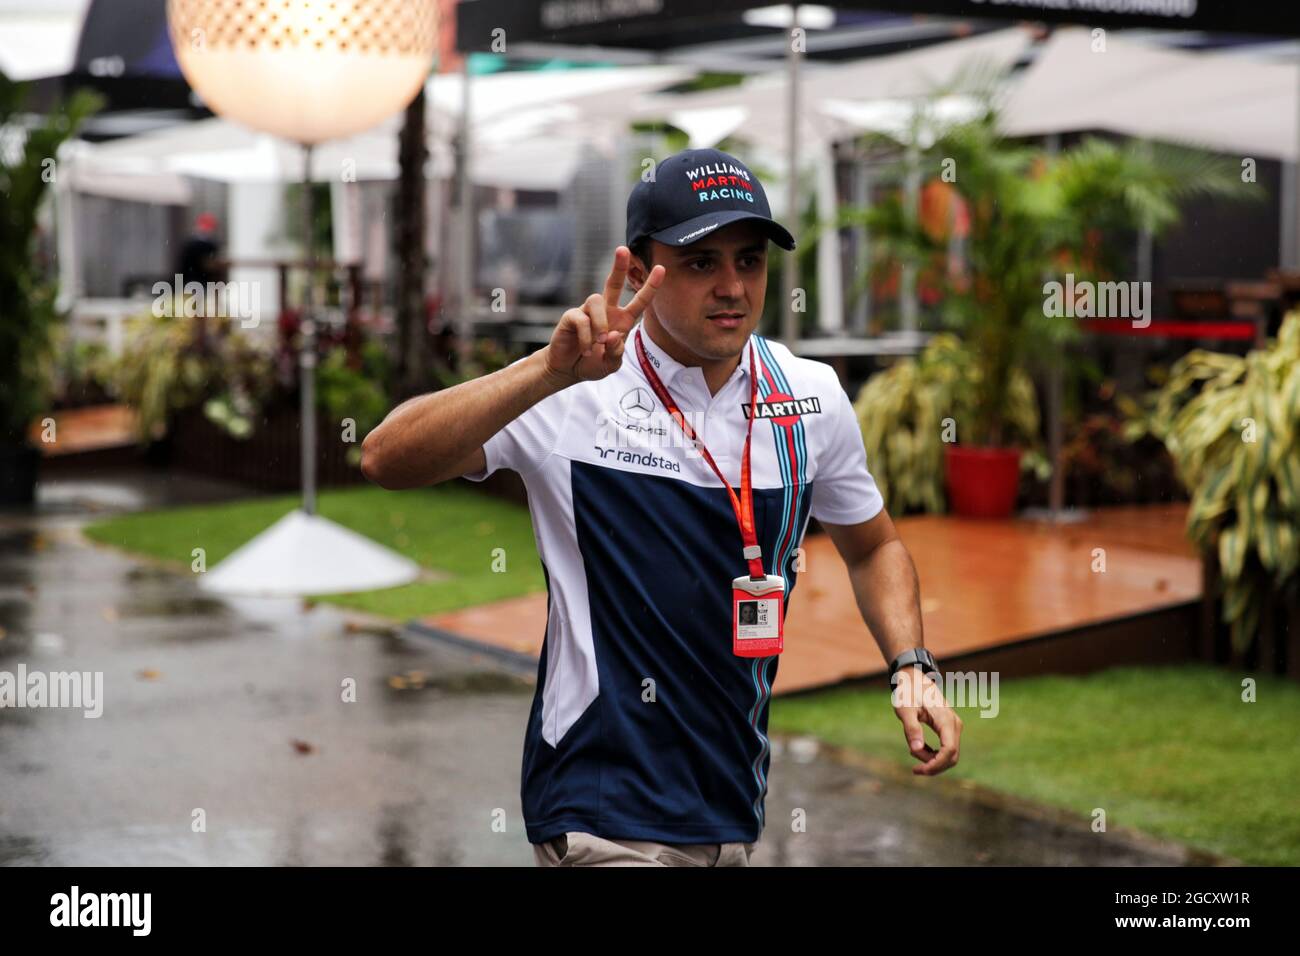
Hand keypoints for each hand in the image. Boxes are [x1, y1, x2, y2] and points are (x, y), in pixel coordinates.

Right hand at [545, 246, 664, 384]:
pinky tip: (585, 350)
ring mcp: (588, 312)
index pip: (639, 301)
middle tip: (623, 249)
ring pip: (596, 301)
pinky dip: (586, 338)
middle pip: (614, 283)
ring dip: (599, 324)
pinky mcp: (572, 316)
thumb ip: (616, 352)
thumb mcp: (611, 364)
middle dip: (619, 266)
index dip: (650, 286)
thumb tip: (611, 335)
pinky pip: (582, 319)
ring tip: (597, 344)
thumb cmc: (592, 363)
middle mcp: (606, 311)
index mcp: (622, 320)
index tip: (662, 269)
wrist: (568, 370)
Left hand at [891, 667, 961, 775]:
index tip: (918, 770)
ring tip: (913, 750)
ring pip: (950, 754)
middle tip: (914, 768)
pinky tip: (918, 749)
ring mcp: (953, 726)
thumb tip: (916, 749)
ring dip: (933, 760)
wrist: (914, 679)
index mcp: (945, 720)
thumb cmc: (908, 692)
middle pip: (952, 756)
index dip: (936, 765)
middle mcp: (954, 724)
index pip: (949, 750)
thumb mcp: (904, 710)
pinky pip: (946, 748)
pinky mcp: (949, 728)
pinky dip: (934, 754)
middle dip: (934, 766)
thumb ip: (911, 728)